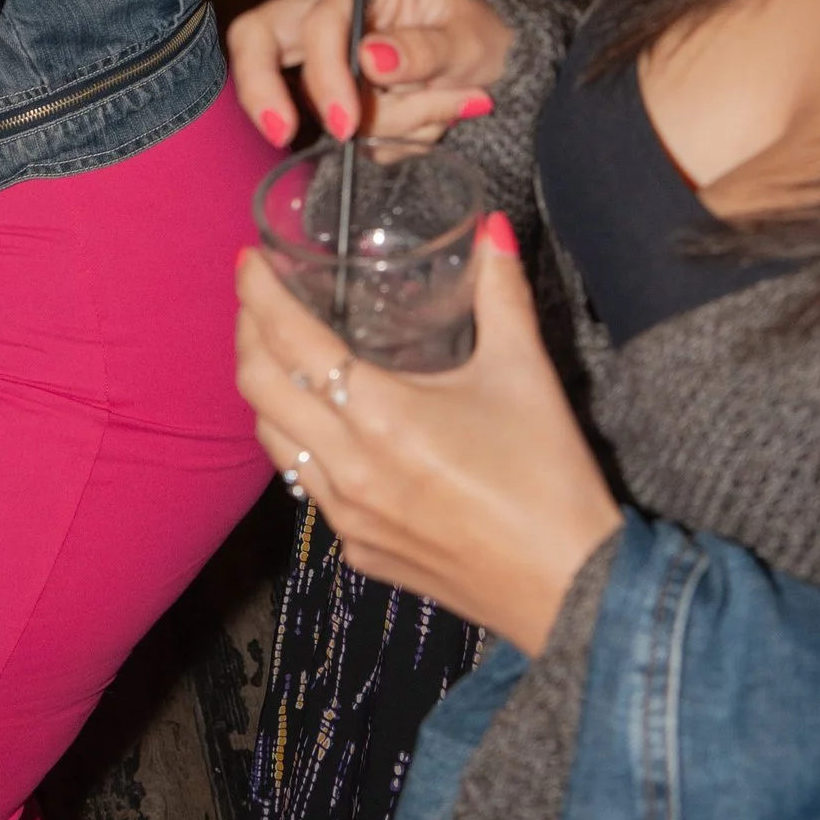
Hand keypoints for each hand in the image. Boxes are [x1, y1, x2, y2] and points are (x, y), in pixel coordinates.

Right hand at [227, 0, 515, 151]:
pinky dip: (390, 140)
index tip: (347, 121)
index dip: (324, 73)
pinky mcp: (334, 96)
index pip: (316, 21)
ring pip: (309, 101)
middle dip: (260, 88)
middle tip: (282, 134)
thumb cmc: (479, 36)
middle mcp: (329, 11)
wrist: (495, 66)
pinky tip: (426, 122)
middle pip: (256, 37)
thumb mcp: (469, 40)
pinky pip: (342, 134)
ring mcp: (325, 56)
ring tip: (444, 108)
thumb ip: (423, 49)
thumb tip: (370, 58)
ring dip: (382, 126)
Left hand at [234, 219, 619, 655]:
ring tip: (281, 356)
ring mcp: (348, 517)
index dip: (260, 295)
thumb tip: (493, 230)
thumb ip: (503, 293)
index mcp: (381, 417)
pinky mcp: (360, 552)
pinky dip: (300, 446)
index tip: (248, 261)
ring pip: (274, 443)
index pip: (291, 342)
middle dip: (248, 335)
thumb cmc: (549, 481)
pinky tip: (326, 428)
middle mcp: (349, 469)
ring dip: (266, 392)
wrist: (571, 590)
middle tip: (257, 300)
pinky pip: (306, 488)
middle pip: (259, 389)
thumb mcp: (526, 374)